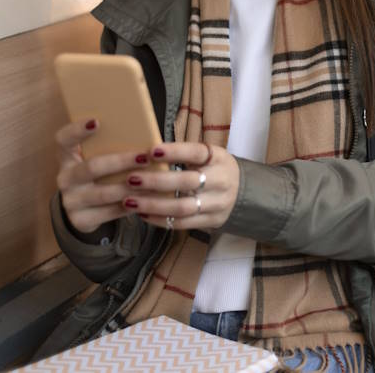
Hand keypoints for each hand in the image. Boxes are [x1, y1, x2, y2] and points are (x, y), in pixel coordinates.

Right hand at [55, 119, 151, 232]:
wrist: (85, 209)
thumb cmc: (100, 174)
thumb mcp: (97, 158)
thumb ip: (110, 147)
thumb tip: (144, 132)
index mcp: (66, 156)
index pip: (63, 139)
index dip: (76, 130)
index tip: (97, 122)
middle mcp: (64, 178)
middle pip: (92, 167)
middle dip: (122, 161)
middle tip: (146, 156)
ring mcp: (70, 200)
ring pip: (104, 193)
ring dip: (131, 187)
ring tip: (153, 180)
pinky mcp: (79, 219)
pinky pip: (110, 212)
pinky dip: (132, 205)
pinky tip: (148, 199)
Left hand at [121, 142, 238, 229]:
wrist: (244, 193)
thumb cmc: (215, 169)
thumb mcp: (208, 156)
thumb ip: (185, 155)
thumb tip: (146, 154)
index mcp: (219, 158)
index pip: (196, 153)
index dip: (174, 152)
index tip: (151, 151)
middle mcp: (221, 180)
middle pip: (187, 182)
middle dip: (156, 181)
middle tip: (131, 179)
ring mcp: (217, 203)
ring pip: (182, 207)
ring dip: (153, 204)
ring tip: (130, 201)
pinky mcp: (212, 221)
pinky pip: (182, 223)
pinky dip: (159, 219)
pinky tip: (142, 214)